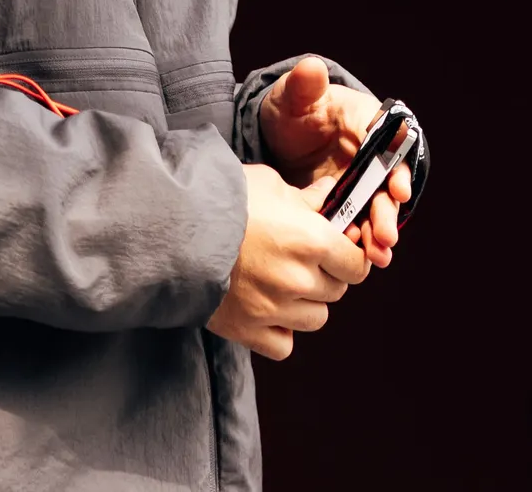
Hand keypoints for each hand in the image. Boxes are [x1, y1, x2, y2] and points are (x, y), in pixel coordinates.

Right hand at [206, 163, 367, 357]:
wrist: (174, 231)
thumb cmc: (224, 200)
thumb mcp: (270, 184)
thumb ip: (306, 197)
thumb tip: (330, 195)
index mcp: (310, 240)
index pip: (356, 264)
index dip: (353, 256)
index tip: (345, 251)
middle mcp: (298, 279)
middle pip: (337, 291)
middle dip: (328, 275)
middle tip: (308, 261)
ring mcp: (273, 310)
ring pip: (316, 319)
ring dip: (308, 303)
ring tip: (287, 284)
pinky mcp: (248, 331)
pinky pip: (284, 345)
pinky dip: (282, 332)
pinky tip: (270, 310)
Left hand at [257, 54, 413, 266]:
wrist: (278, 137)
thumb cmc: (292, 110)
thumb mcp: (293, 97)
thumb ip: (303, 85)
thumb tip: (311, 69)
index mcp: (364, 119)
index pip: (389, 139)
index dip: (396, 164)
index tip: (397, 186)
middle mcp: (371, 152)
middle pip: (388, 180)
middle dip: (388, 208)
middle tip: (385, 234)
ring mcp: (361, 180)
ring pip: (378, 206)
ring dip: (380, 230)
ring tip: (378, 255)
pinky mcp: (348, 203)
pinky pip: (361, 221)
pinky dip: (363, 241)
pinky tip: (364, 259)